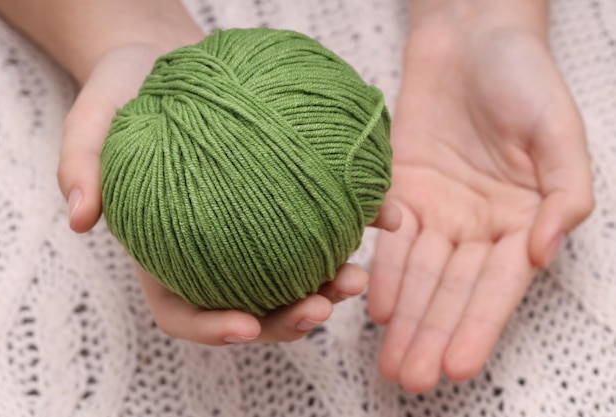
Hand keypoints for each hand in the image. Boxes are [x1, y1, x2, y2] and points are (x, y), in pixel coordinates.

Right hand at [56, 39, 377, 344]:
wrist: (165, 62)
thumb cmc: (124, 95)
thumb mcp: (91, 120)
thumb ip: (82, 166)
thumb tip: (79, 217)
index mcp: (166, 249)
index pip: (183, 309)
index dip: (212, 328)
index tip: (246, 326)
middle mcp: (215, 247)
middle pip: (252, 304)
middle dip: (288, 319)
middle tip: (320, 307)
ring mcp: (254, 224)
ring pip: (294, 273)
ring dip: (330, 286)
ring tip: (357, 277)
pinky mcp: (287, 191)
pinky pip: (323, 214)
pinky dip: (358, 221)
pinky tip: (388, 216)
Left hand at [368, 11, 593, 391]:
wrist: (470, 39)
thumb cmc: (524, 78)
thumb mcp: (562, 134)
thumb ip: (564, 195)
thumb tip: (541, 254)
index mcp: (521, 220)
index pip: (497, 287)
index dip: (477, 327)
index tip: (456, 367)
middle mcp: (477, 225)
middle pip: (451, 291)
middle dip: (431, 336)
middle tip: (409, 379)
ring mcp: (437, 211)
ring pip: (418, 275)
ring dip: (404, 318)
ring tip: (389, 360)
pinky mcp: (401, 192)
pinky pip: (391, 239)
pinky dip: (382, 271)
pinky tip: (373, 305)